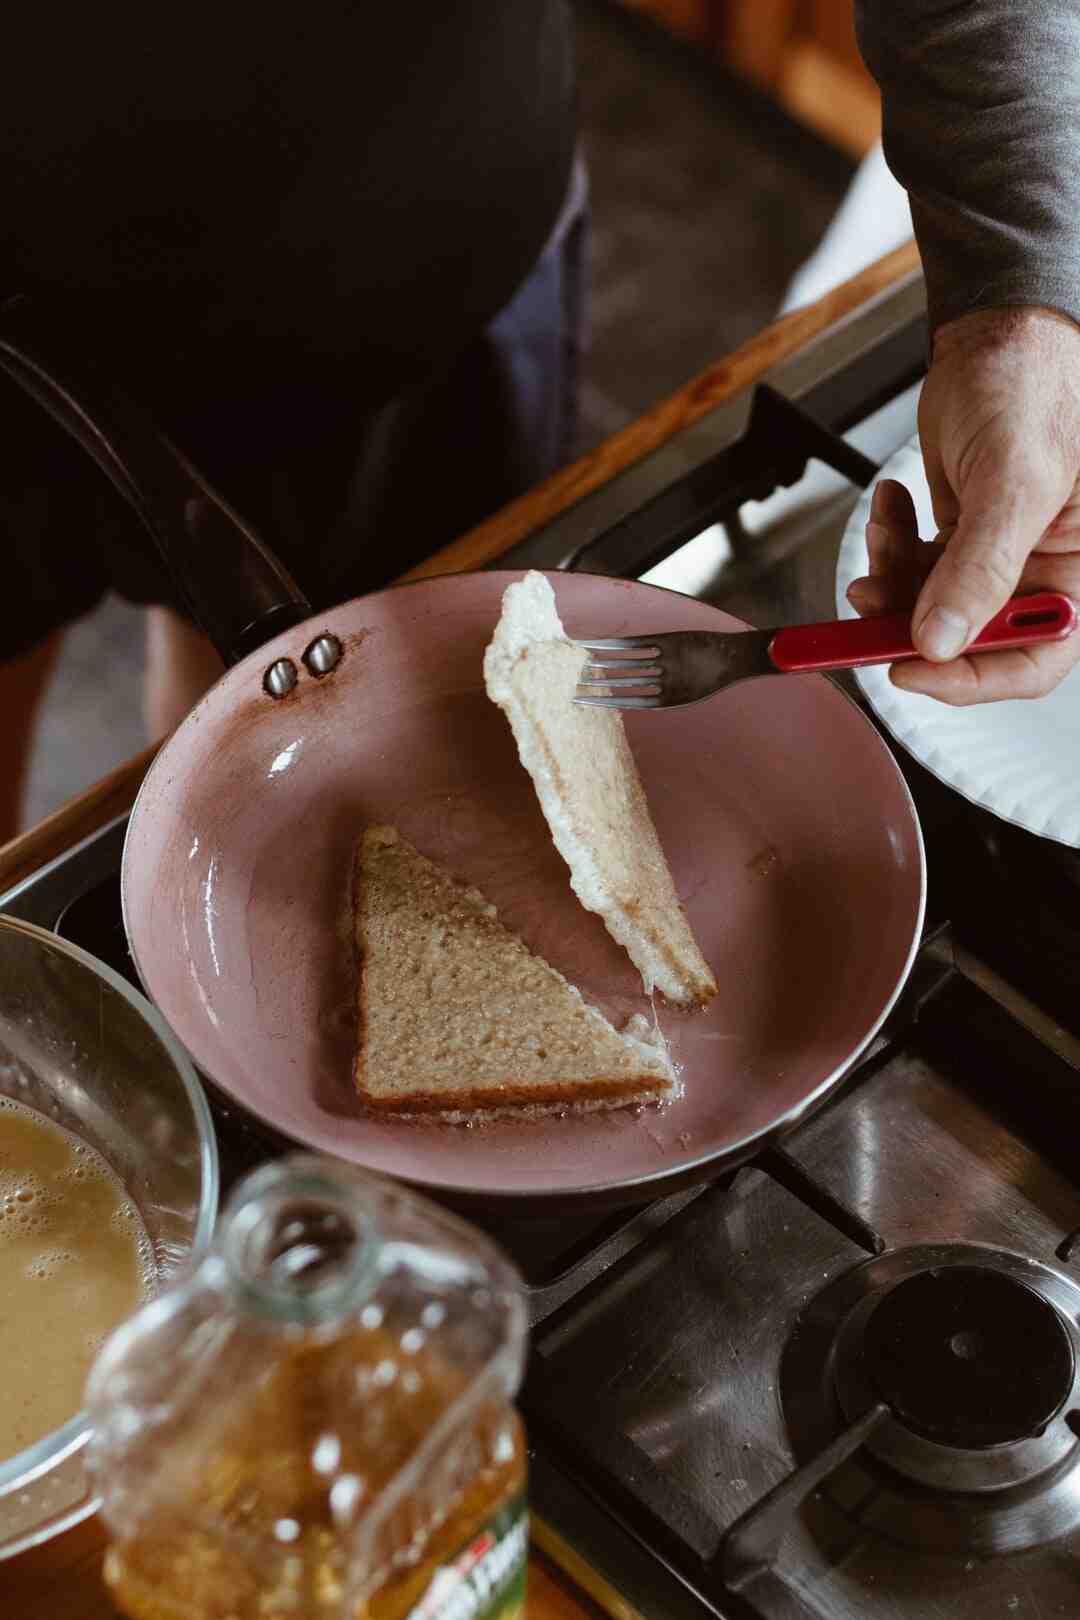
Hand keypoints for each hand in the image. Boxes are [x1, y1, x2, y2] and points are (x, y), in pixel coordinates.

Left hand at [846, 305, 1079, 702]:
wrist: (999, 328)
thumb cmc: (1032, 383)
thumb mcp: (1013, 480)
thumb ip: (979, 567)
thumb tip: (940, 643)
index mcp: (1079, 570)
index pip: (1035, 660)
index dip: (971, 679)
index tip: (906, 669)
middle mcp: (1044, 571)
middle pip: (971, 638)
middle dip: (912, 622)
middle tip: (868, 606)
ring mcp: (1001, 555)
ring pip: (932, 605)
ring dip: (893, 581)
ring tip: (883, 536)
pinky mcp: (965, 533)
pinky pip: (918, 566)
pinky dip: (894, 543)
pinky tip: (894, 503)